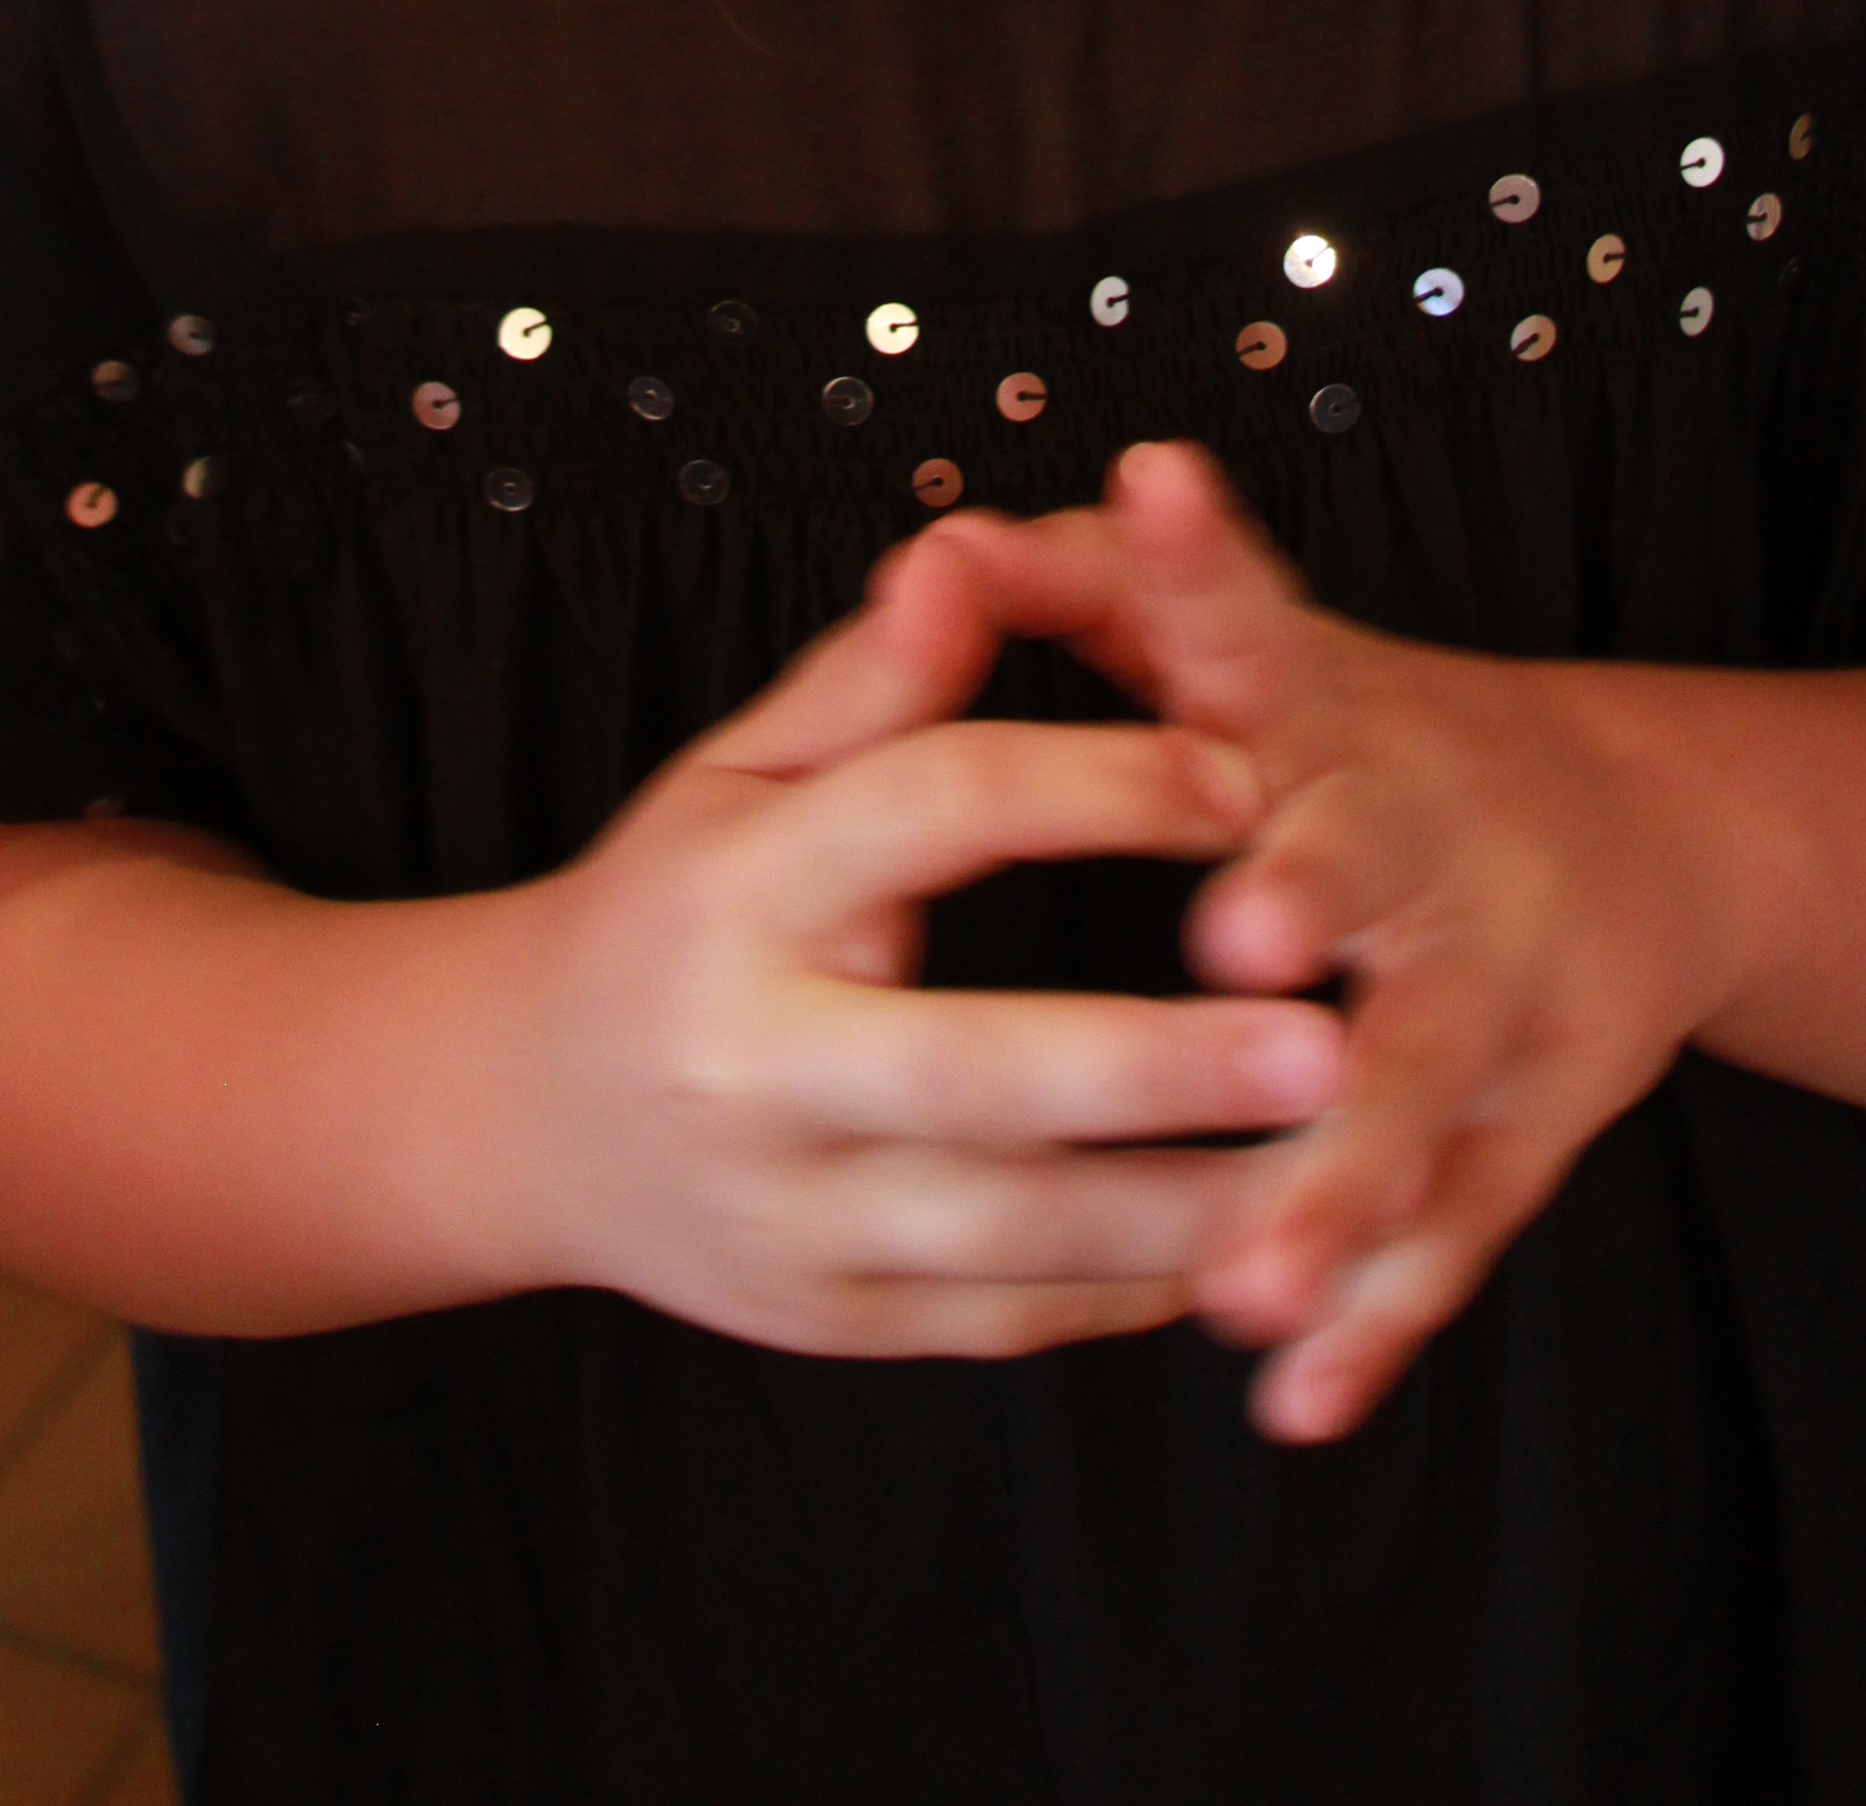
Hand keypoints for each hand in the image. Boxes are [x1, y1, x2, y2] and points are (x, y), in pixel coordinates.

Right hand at [509, 524, 1345, 1362]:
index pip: (930, 813)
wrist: (527, 1111)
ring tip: (1339, 1158)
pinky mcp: (834, 1316)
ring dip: (1190, 1206)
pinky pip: (1014, 1315)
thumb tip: (965, 549)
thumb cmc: (677, 905)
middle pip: (974, 1071)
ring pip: (1016, 1233)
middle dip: (1159, 1068)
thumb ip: (873, 677)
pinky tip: (1253, 1230)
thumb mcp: (743, 767)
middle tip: (1326, 1044)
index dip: (1092, 786)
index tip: (1239, 776)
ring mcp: (792, 1212)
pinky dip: (1142, 1284)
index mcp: (739, 889)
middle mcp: (756, 1061)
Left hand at [922, 447, 1755, 1440]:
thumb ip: (1091, 589)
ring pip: (1420, 1083)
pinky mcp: (1537, 1111)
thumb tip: (942, 540)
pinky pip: (1461, 1224)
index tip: (1149, 496)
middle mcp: (1424, 832)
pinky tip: (1300, 1398)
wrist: (1638, 828)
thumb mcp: (1248, 640)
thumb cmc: (1362, 732)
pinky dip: (1385, 1314)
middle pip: (1367, 856)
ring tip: (1241, 1279)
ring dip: (1337, 1179)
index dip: (1197, 571)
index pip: (1254, 621)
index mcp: (1330, 707)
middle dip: (1307, 891)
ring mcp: (1496, 979)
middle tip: (1233, 939)